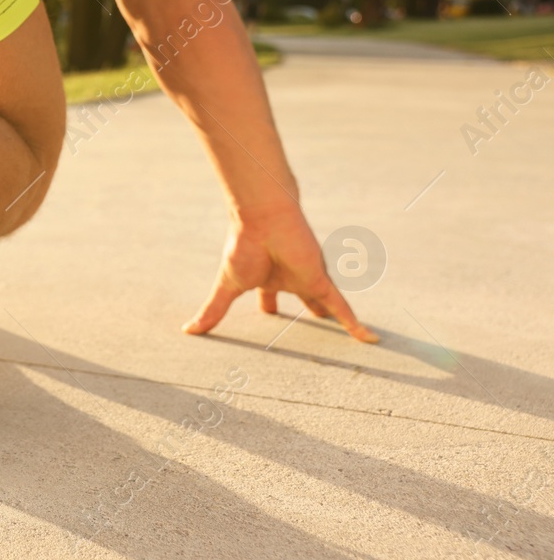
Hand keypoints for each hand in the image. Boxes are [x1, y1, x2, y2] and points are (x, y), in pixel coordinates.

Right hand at [183, 205, 378, 342]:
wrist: (262, 220)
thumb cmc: (242, 247)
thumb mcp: (227, 287)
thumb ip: (213, 311)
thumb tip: (188, 331)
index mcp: (266, 278)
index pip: (268, 296)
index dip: (269, 306)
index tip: (269, 313)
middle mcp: (290, 278)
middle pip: (304, 298)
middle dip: (311, 307)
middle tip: (318, 316)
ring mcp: (309, 280)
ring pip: (328, 304)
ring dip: (339, 314)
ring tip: (357, 331)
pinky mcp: (322, 281)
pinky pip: (343, 309)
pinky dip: (355, 326)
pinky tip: (371, 340)